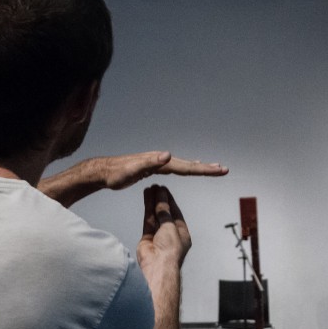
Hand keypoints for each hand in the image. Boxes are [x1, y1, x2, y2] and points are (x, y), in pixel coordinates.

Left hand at [103, 152, 227, 190]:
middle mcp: (161, 160)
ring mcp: (158, 163)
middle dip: (206, 168)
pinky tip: (189, 168)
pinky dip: (186, 168)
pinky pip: (175, 169)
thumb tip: (168, 155)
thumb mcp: (132, 170)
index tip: (219, 170)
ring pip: (183, 166)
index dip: (203, 169)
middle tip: (224, 170)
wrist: (103, 171)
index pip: (186, 167)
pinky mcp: (154, 168)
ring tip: (213, 168)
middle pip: (188, 165)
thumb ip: (149, 162)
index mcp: (160, 161)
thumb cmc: (116, 173)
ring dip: (199, 168)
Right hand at [137, 185, 190, 275]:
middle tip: (156, 187)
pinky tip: (146, 198)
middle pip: (165, 213)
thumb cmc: (170, 250)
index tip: (164, 189)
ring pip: (156, 215)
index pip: (176, 213)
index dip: (170, 200)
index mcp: (182, 234)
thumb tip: (161, 200)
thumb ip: (164, 212)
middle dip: (161, 200)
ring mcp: (158, 236)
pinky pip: (148, 220)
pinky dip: (147, 209)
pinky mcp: (147, 238)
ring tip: (149, 189)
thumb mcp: (170, 227)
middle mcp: (170, 235)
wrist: (158, 266)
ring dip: (153, 202)